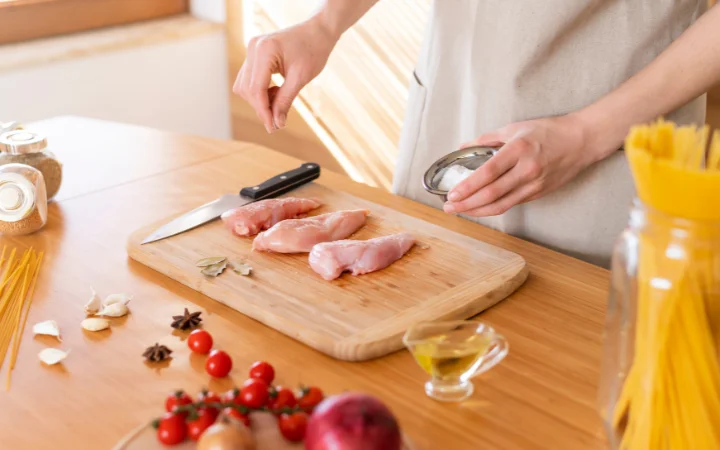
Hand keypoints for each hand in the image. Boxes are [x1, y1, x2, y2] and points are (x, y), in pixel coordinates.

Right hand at [234, 18, 337, 132]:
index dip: (263, 111)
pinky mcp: (253, 54)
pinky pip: (249, 79)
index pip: (256, 88)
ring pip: (244, 86)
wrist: (317, 32)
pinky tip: (276, 90)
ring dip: (260, 99)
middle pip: (247, 89)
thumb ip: (285, 100)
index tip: (272, 127)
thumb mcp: (301, 78)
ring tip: (280, 98)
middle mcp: (253, 48)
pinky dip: (260, 90)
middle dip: (261, 107)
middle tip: (279, 118)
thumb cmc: (313, 50)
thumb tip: (277, 123)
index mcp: (265, 50)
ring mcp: (251, 50)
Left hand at [444, 114, 603, 216]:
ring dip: (477, 211)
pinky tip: (479, 208)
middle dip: (467, 204)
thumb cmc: (548, 131)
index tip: (452, 193)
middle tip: (449, 206)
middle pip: (491, 194)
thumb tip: (463, 146)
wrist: (581, 141)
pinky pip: (510, 204)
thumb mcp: (515, 128)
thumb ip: (487, 139)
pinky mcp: (538, 194)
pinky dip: (492, 207)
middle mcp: (526, 170)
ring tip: (459, 210)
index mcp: (518, 150)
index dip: (468, 186)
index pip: (487, 173)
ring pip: (500, 205)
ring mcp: (533, 185)